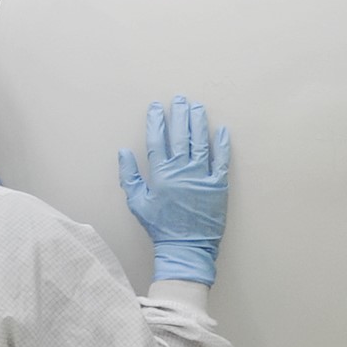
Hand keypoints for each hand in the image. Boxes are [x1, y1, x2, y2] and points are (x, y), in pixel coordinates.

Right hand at [117, 96, 231, 285]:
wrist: (186, 248)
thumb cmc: (160, 227)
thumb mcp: (138, 204)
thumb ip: (130, 176)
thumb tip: (124, 152)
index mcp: (161, 174)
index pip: (158, 140)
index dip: (157, 121)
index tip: (157, 107)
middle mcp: (182, 170)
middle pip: (181, 135)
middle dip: (180, 114)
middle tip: (181, 99)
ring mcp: (201, 176)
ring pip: (200, 142)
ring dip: (199, 122)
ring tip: (198, 107)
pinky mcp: (218, 186)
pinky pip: (222, 161)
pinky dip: (222, 145)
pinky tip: (222, 130)